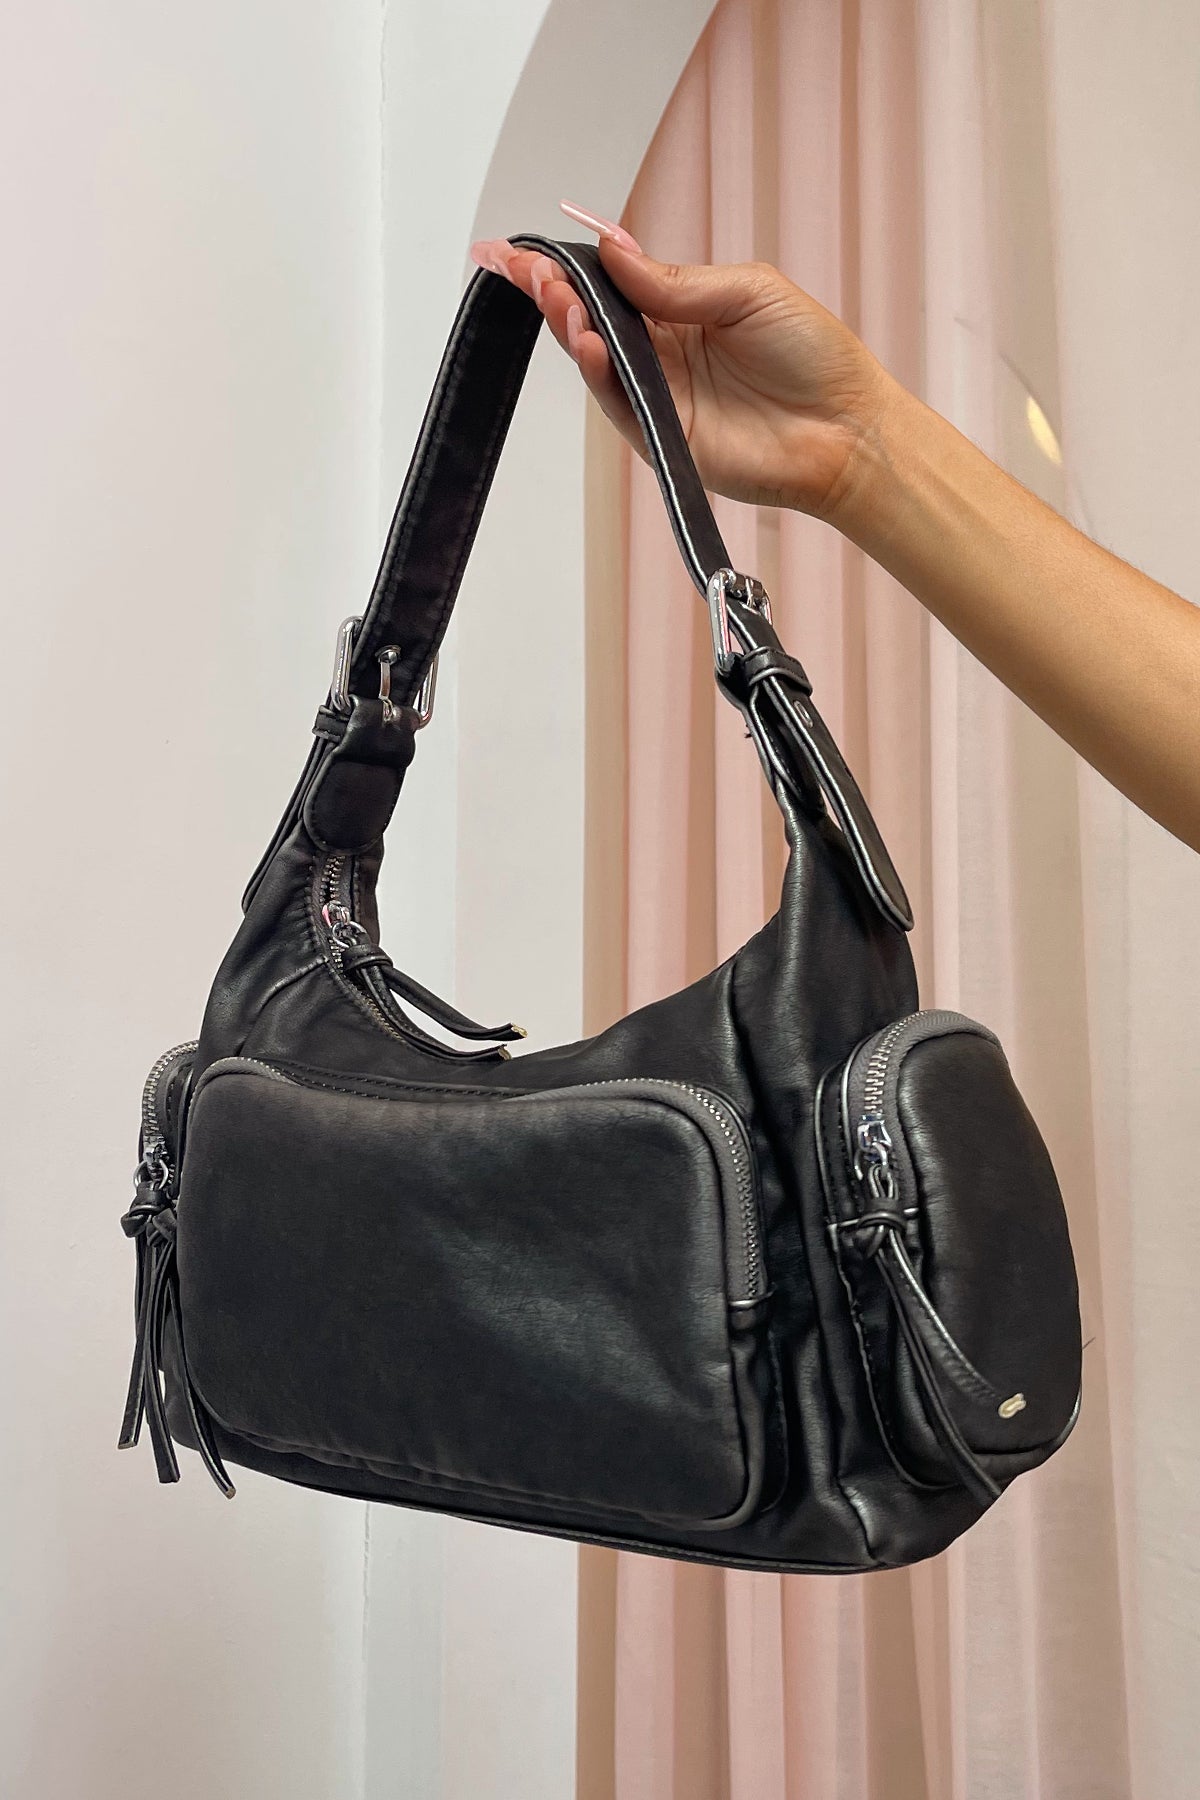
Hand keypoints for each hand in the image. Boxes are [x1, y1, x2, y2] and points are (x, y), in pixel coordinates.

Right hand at [472, 206, 893, 522]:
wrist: (847, 429)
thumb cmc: (815, 357)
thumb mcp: (748, 291)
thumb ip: (675, 279)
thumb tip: (614, 249)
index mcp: (680, 310)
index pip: (610, 282)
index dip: (566, 265)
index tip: (522, 247)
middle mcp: (661, 353)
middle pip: (589, 318)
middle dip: (549, 290)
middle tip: (520, 266)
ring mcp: (658, 396)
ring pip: (595, 359)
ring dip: (568, 326)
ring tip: (554, 297)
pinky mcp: (662, 436)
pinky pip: (617, 402)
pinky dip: (598, 372)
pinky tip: (588, 343)